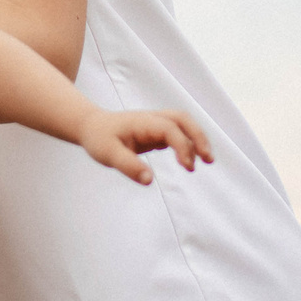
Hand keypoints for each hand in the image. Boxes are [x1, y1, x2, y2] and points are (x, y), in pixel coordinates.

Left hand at [79, 108, 214, 184]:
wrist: (91, 126)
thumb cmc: (99, 139)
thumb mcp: (108, 154)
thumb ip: (128, 166)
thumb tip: (150, 180)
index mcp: (143, 122)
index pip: (170, 129)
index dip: (183, 146)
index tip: (188, 167)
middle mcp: (152, 120)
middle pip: (183, 119)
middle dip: (199, 136)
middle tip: (209, 160)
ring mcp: (155, 124)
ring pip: (183, 124)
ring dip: (197, 139)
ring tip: (207, 161)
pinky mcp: (156, 132)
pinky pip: (177, 134)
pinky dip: (188, 144)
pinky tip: (189, 161)